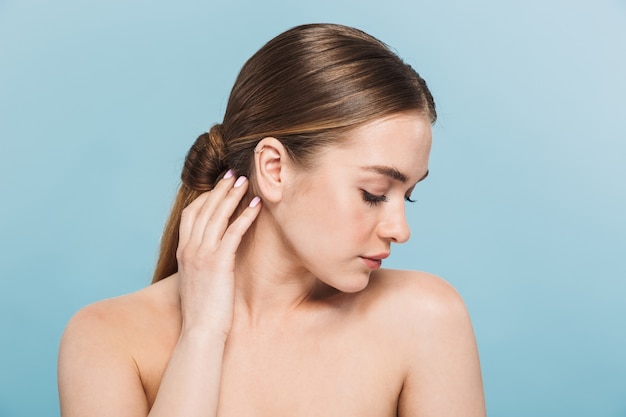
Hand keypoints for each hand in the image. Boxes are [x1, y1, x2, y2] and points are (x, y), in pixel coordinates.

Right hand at [176, 171, 260, 337]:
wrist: (200, 331)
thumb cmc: (203, 310)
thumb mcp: (198, 280)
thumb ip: (202, 262)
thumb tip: (214, 255)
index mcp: (184, 251)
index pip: (191, 214)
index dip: (206, 197)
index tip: (219, 185)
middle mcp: (190, 249)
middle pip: (204, 208)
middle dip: (219, 189)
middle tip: (233, 173)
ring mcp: (202, 255)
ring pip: (217, 216)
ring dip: (232, 196)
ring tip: (245, 181)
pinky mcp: (218, 263)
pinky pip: (233, 233)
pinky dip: (244, 216)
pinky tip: (255, 206)